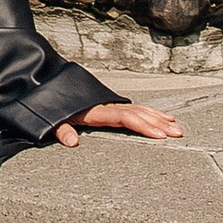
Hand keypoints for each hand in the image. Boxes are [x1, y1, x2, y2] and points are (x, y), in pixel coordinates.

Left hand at [52, 98, 183, 146]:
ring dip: (158, 118)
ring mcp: (109, 104)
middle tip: (178, 134)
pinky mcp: (109, 104)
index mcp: (95, 110)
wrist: (44, 79)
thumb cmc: (46, 102)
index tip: (160, 135)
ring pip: (139, 109)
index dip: (143, 126)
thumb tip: (72, 142)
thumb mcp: (50, 117)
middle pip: (138, 114)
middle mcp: (106, 105)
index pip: (125, 118)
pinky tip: (163, 116)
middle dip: (159, 124)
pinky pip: (134, 108)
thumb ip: (61, 129)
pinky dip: (151, 112)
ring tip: (176, 126)